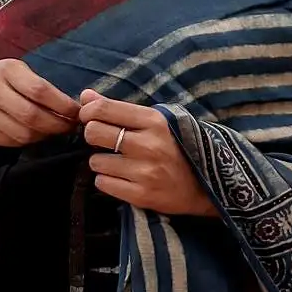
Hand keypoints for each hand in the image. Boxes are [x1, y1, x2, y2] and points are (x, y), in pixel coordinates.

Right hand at [0, 59, 78, 148]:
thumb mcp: (14, 71)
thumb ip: (39, 86)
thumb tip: (73, 107)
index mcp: (6, 70)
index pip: (40, 91)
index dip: (63, 105)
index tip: (77, 113)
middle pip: (32, 116)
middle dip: (57, 125)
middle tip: (70, 127)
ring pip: (23, 134)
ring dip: (44, 135)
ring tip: (52, 130)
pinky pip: (12, 142)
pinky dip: (28, 140)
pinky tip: (33, 133)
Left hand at [79, 92, 216, 217]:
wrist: (207, 186)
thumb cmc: (176, 147)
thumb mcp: (156, 121)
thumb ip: (119, 108)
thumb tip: (85, 96)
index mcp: (154, 121)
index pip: (104, 109)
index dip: (88, 112)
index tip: (89, 117)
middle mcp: (149, 145)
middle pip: (93, 132)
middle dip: (92, 135)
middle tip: (103, 141)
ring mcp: (145, 172)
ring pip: (95, 161)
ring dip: (101, 162)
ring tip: (118, 163)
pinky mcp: (142, 195)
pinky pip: (103, 183)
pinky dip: (108, 180)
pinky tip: (122, 178)